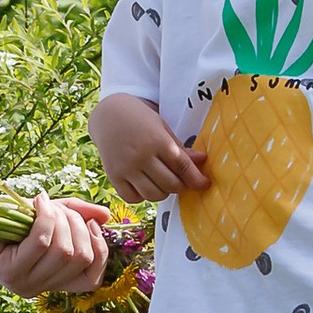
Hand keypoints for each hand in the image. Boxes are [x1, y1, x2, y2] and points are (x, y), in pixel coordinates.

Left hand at [0, 193, 111, 295]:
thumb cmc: (1, 220)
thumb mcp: (46, 215)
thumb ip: (76, 215)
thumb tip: (106, 217)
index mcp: (52, 280)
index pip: (92, 279)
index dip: (99, 249)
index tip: (90, 223)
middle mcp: (40, 288)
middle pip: (81, 258)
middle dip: (78, 225)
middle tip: (58, 208)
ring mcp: (25, 284)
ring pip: (64, 250)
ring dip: (60, 218)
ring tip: (43, 203)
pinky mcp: (9, 272)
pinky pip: (42, 241)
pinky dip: (44, 216)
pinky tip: (35, 203)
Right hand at [92, 92, 207, 204]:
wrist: (108, 115)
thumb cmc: (140, 119)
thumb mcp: (162, 128)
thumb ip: (180, 148)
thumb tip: (202, 161)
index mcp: (156, 140)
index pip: (182, 166)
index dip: (196, 179)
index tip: (204, 184)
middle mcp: (140, 156)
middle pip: (170, 184)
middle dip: (181, 186)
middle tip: (182, 180)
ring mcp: (126, 168)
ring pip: (153, 195)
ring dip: (163, 192)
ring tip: (163, 181)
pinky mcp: (114, 177)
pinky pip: (133, 198)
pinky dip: (142, 196)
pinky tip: (145, 184)